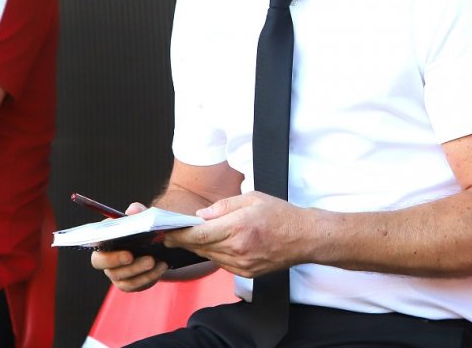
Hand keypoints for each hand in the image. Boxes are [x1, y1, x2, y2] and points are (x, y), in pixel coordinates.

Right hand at [90, 202, 169, 291]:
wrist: (159, 246)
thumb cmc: (146, 230)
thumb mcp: (145, 220)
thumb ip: (139, 214)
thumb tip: (132, 209)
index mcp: (105, 239)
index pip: (95, 242)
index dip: (101, 244)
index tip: (118, 244)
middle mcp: (105, 257)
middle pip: (100, 262)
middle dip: (116, 259)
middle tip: (131, 256)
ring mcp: (115, 272)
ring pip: (120, 277)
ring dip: (138, 270)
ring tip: (156, 261)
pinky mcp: (128, 283)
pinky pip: (134, 285)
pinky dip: (148, 277)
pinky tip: (161, 267)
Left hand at [164, 191, 308, 278]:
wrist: (304, 237)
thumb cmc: (281, 214)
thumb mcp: (252, 198)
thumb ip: (224, 206)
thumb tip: (201, 216)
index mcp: (238, 227)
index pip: (199, 234)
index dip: (180, 233)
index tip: (167, 231)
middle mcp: (238, 248)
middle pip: (201, 247)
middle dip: (184, 240)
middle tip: (170, 234)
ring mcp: (242, 264)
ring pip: (209, 256)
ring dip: (198, 247)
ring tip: (190, 237)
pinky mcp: (245, 272)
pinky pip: (221, 263)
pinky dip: (214, 253)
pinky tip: (213, 244)